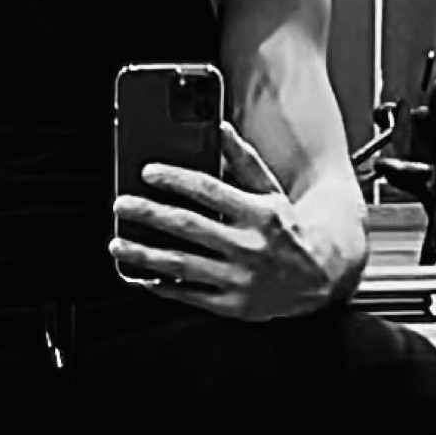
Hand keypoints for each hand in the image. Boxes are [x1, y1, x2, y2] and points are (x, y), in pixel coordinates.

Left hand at [110, 121, 334, 321]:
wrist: (318, 279)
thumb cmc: (286, 230)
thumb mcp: (271, 192)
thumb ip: (242, 161)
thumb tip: (219, 128)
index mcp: (259, 214)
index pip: (210, 190)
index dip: (175, 179)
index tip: (147, 172)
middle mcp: (248, 247)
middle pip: (189, 227)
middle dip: (149, 214)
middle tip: (122, 203)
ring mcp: (239, 280)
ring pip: (182, 264)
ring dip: (144, 254)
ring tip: (117, 244)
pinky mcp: (232, 306)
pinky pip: (189, 294)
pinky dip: (162, 285)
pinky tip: (142, 276)